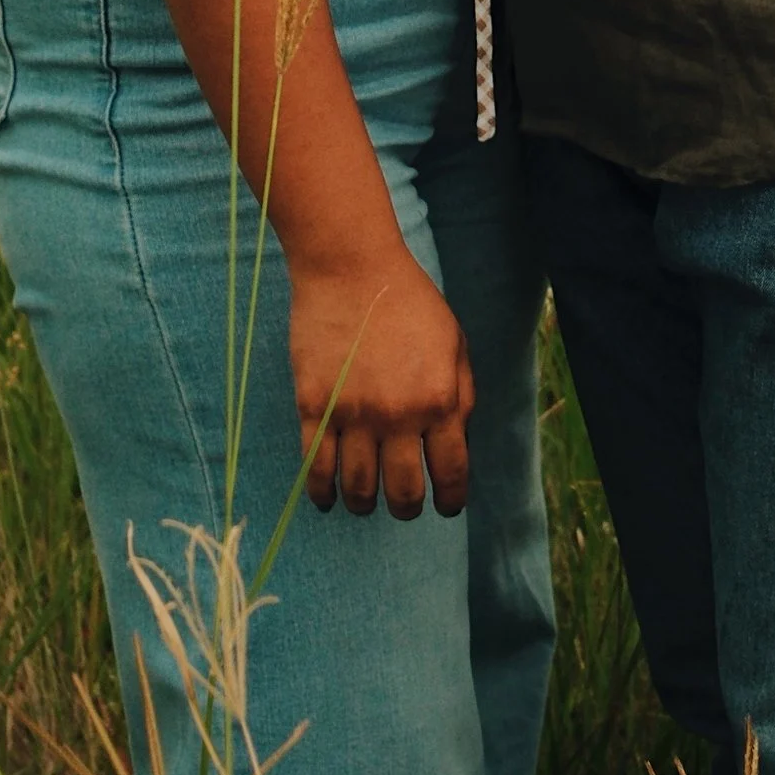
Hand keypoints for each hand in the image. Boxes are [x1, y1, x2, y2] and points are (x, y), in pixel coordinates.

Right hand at [289, 254, 474, 518]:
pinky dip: (321, 491)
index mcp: (440, 400)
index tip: (445, 507)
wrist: (351, 266)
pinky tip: (326, 498)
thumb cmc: (409, 301)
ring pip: (358, 485)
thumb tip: (457, 443)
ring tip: (364, 502)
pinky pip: (316, 466)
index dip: (450, 499)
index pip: (450, 472)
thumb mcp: (455, 344)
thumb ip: (461, 396)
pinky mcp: (314, 405)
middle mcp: (398, 415)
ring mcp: (353, 413)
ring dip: (364, 503)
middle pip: (403, 491)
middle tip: (404, 507)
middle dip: (407, 508)